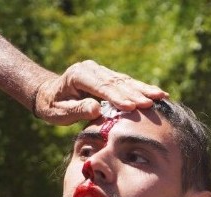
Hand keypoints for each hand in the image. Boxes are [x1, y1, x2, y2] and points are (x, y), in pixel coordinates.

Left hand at [32, 60, 167, 124]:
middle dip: (135, 93)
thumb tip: (96, 109)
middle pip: (116, 82)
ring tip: (161, 96)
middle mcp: (91, 69)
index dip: (118, 97)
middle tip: (151, 103)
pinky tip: (157, 94)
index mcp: (78, 75)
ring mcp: (100, 71)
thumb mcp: (59, 113)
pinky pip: (126, 83)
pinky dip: (142, 88)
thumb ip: (77, 110)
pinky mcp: (108, 76)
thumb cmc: (52, 107)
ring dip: (143, 89)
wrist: (48, 94)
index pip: (102, 88)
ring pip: (125, 81)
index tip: (132, 107)